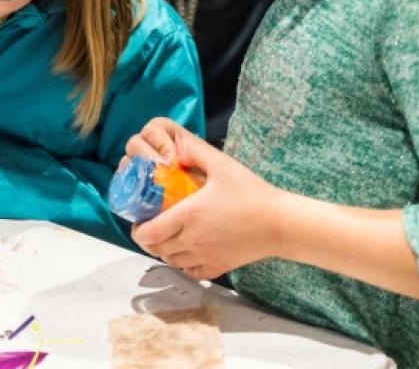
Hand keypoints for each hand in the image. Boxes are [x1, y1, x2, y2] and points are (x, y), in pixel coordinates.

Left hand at [127, 119, 285, 279]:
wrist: (281, 223)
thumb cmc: (252, 193)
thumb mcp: (222, 164)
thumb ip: (196, 152)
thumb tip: (175, 147)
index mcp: (188, 215)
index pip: (148, 233)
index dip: (138, 229)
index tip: (141, 218)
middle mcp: (192, 240)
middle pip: (155, 248)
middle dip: (148, 238)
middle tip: (152, 224)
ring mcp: (204, 257)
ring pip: (170, 261)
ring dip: (164, 250)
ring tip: (168, 235)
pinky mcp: (218, 268)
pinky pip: (190, 272)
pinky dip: (182, 263)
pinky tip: (188, 249)